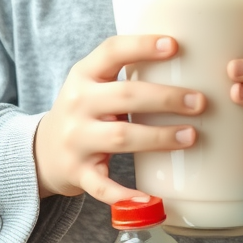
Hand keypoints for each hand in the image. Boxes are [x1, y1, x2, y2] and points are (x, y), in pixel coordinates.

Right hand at [34, 35, 204, 203]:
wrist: (42, 151)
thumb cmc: (84, 110)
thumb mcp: (93, 82)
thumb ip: (127, 71)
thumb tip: (190, 60)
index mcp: (84, 74)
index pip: (111, 51)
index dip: (142, 45)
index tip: (174, 45)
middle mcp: (77, 103)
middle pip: (125, 96)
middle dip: (165, 98)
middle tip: (199, 102)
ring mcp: (76, 139)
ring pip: (121, 137)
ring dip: (159, 137)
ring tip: (190, 136)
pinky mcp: (77, 173)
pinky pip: (103, 186)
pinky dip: (126, 195)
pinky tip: (152, 198)